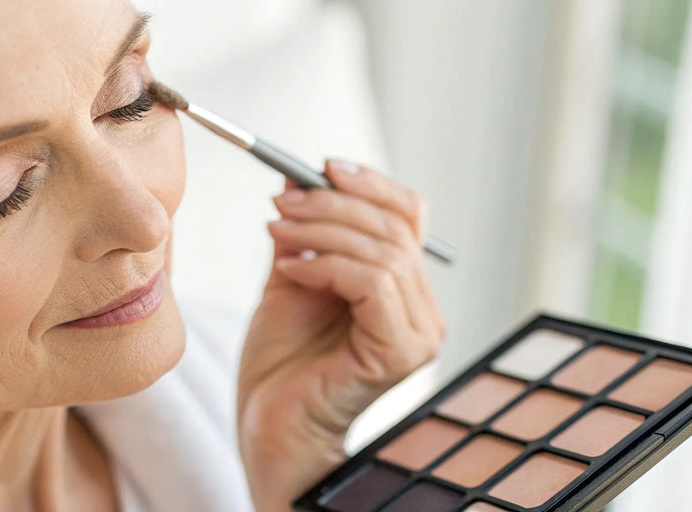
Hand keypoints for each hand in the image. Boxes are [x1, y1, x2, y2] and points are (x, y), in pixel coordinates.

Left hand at [236, 160, 444, 511]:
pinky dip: (326, 265)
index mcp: (404, 288)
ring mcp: (419, 334)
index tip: (321, 166)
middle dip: (333, 204)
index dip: (369, 184)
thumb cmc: (281, 358)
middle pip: (395, 227)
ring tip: (276, 233)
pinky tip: (288, 270)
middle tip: (282, 201)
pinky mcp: (402, 353)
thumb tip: (295, 175)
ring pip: (384, 252)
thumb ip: (303, 232)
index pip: (407, 216)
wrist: (269, 421)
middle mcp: (423, 310)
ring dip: (322, 232)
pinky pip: (373, 284)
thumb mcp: (291, 277)